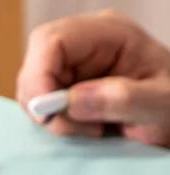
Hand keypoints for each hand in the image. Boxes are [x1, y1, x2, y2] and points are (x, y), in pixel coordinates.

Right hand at [17, 11, 169, 146]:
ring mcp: (71, 67)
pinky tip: (78, 127)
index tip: (47, 114)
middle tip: (72, 126)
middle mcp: (84, 45)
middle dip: (41, 102)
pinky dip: (50, 123)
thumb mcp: (159, 104)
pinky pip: (38, 105)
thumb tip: (71, 100)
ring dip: (48, 117)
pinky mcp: (63, 89)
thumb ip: (122, 99)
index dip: (38, 76)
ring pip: (32, 89)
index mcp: (109, 33)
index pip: (52, 41)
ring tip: (86, 128)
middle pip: (34, 65)